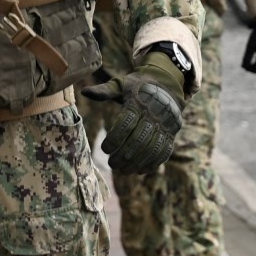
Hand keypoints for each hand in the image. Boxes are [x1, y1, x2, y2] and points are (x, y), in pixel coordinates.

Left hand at [82, 46, 190, 173]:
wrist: (167, 85)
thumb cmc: (138, 86)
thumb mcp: (121, 84)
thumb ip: (104, 91)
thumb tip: (84, 91)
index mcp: (138, 102)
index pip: (126, 123)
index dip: (115, 138)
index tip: (104, 149)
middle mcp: (153, 115)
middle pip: (138, 139)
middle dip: (124, 154)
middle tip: (112, 164)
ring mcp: (164, 125)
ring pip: (152, 148)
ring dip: (137, 162)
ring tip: (124, 170)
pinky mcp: (171, 133)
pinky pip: (164, 151)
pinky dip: (153, 163)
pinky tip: (140, 170)